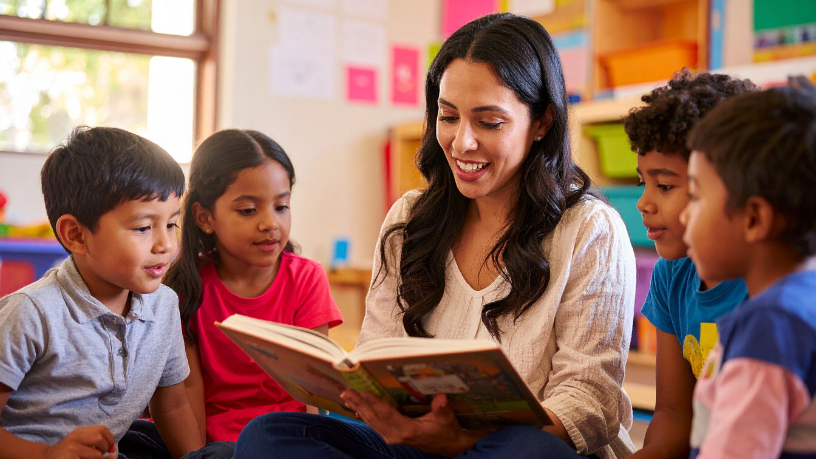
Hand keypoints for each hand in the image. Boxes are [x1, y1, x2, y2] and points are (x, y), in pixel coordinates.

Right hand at [44, 426, 116, 458]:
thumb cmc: (67, 454)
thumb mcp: (80, 445)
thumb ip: (97, 446)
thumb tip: (114, 453)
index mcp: (79, 432)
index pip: (102, 429)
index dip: (110, 439)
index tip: (111, 448)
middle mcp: (74, 438)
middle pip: (99, 439)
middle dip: (105, 449)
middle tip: (101, 455)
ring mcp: (71, 449)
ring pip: (96, 455)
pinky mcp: (69, 458)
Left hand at [340, 389, 492, 456]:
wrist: (448, 446)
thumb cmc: (447, 430)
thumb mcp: (447, 419)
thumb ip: (442, 409)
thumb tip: (441, 398)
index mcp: (408, 430)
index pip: (386, 414)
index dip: (374, 402)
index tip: (362, 391)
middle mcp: (396, 435)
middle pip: (374, 418)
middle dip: (359, 403)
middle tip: (346, 390)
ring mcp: (392, 437)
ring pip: (371, 422)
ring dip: (358, 408)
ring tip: (346, 395)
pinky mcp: (391, 436)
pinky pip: (374, 425)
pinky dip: (364, 415)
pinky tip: (356, 407)